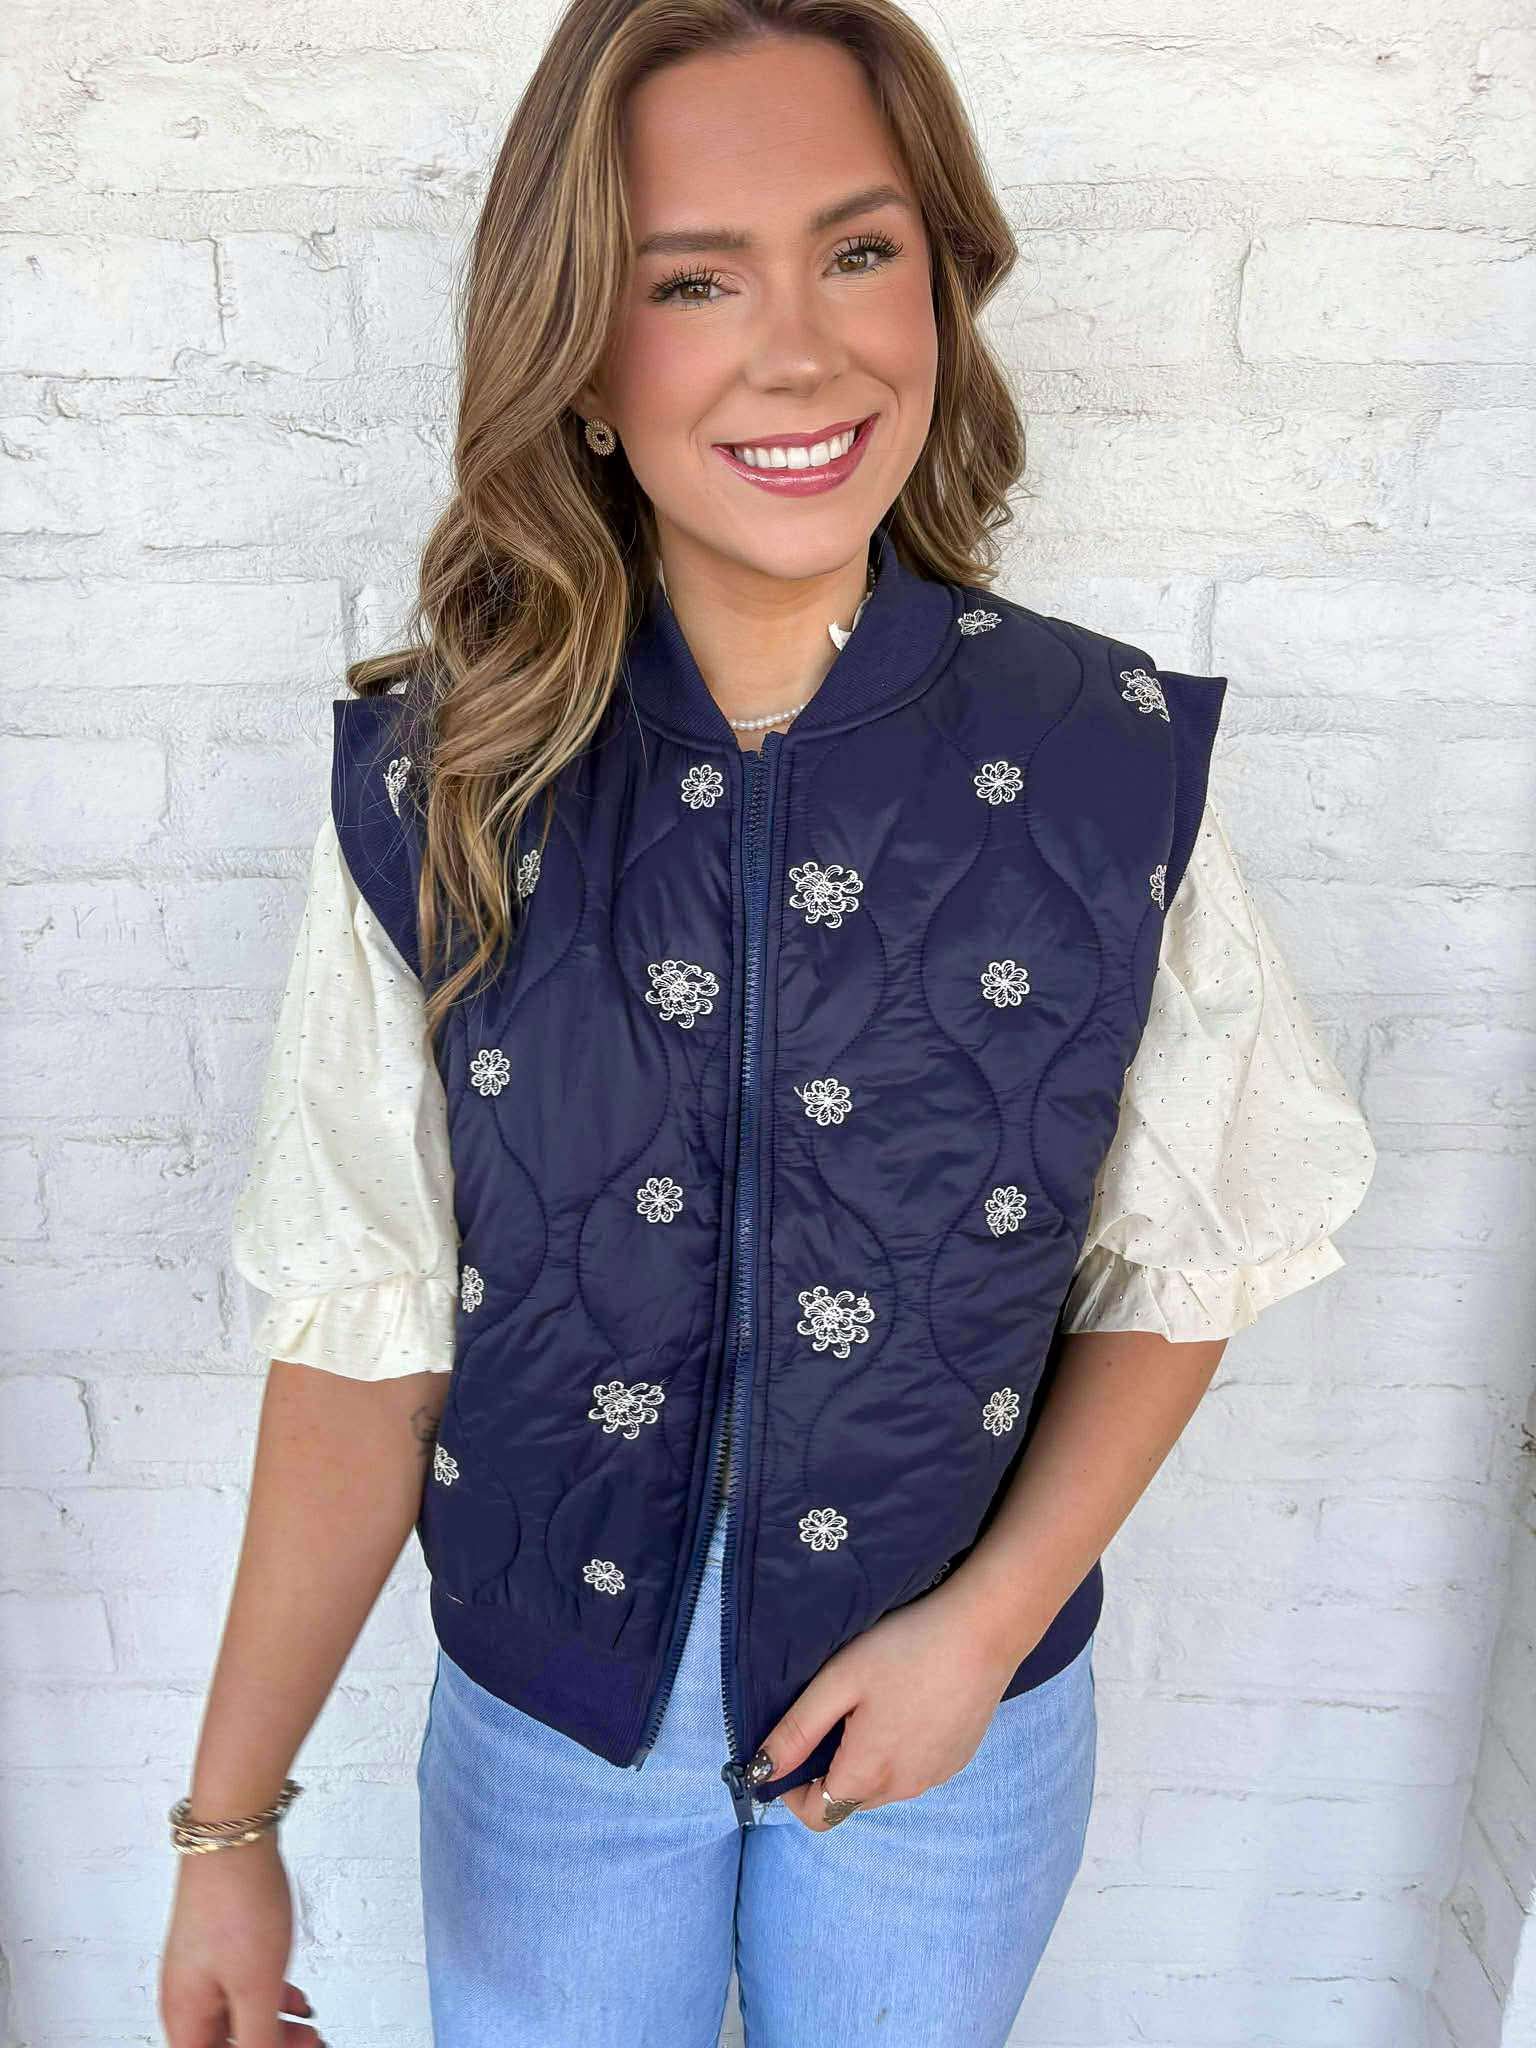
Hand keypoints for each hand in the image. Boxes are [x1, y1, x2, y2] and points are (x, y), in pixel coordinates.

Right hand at [158, 1832, 325, 2046]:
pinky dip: (270, 2001)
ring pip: (237, 2018)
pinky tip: (295, 2000)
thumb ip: (258, 2040)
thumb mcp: (256, 1987)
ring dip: (273, 2029)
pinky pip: (243, 1988)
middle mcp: (187, 1995)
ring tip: (309, 2033)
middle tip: (308, 2046)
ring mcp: (203, 1967)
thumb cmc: (236, 1901)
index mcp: (185, 2015)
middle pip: (223, 2044)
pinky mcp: (221, 1944)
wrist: (234, 1834)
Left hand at [752, 1580, 1037, 1831]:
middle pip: (849, 1800)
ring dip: (866, 1761)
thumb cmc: (906, 1648)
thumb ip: (798, 1730)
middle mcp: (904, 1789)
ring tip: (873, 1704)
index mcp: (868, 1773)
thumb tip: (762, 1769)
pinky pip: (914, 1770)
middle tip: (833, 1713)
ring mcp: (935, 1777)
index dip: (792, 1789)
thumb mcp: (840, 1680)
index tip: (791, 1747)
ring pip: (883, 1786)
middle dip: (829, 1770)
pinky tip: (907, 1705)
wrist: (984, 1631)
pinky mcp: (957, 1760)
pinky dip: (899, 1751)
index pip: (817, 1815)